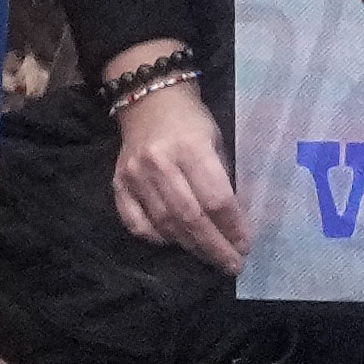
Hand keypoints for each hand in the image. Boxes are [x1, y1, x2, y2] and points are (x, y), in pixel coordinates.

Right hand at [104, 52, 247, 270]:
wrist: (148, 99)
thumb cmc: (192, 121)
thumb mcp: (216, 142)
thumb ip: (222, 180)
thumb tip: (233, 223)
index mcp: (190, 148)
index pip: (215, 199)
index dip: (233, 227)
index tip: (246, 246)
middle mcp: (159, 163)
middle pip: (191, 217)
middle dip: (214, 246)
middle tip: (231, 264)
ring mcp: (134, 175)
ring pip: (165, 223)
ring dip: (190, 246)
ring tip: (209, 258)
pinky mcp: (117, 183)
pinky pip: (135, 222)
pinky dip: (155, 238)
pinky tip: (174, 242)